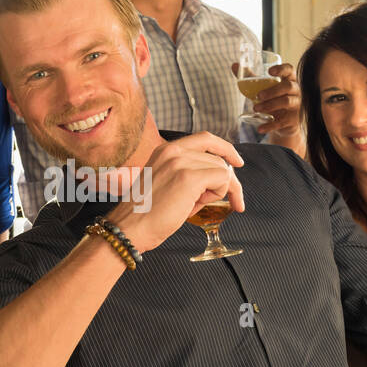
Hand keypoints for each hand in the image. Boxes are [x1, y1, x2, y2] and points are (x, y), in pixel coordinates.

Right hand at [105, 132, 243, 253]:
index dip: (225, 149)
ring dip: (216, 191)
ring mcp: (181, 162)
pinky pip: (222, 179)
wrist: (130, 227)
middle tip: (233, 201)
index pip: (205, 139)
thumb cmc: (146, 214)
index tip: (237, 162)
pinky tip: (198, 204)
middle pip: (218, 157)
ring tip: (195, 204)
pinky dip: (218, 194)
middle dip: (227, 181)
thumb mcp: (166, 183)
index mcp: (165, 149)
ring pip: (221, 169)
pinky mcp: (189, 177)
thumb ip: (189, 173)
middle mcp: (173, 150)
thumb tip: (219, 178)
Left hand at [253, 62, 301, 138]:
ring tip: (255, 109)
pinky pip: (282, 122)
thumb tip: (234, 65)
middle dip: (272, 91)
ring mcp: (296, 105)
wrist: (283, 122)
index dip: (281, 69)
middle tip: (258, 96)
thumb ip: (251, 76)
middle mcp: (295, 91)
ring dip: (270, 105)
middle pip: (288, 87)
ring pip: (286, 102)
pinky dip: (270, 126)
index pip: (289, 70)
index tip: (270, 71)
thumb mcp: (263, 87)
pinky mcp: (293, 120)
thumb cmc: (273, 99)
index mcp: (289, 80)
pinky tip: (260, 129)